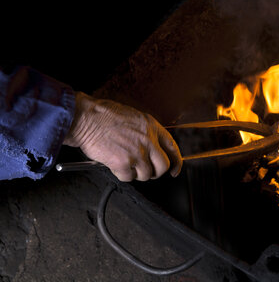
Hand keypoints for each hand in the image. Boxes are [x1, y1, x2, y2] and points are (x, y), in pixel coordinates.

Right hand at [63, 92, 181, 180]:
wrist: (86, 118)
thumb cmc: (104, 115)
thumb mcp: (133, 117)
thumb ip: (145, 132)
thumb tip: (150, 147)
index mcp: (151, 127)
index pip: (172, 147)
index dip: (176, 161)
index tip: (175, 169)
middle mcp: (148, 140)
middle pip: (163, 166)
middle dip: (155, 172)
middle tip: (146, 171)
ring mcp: (137, 153)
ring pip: (146, 175)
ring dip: (136, 173)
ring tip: (124, 163)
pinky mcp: (124, 163)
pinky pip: (128, 177)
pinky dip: (121, 174)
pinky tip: (114, 164)